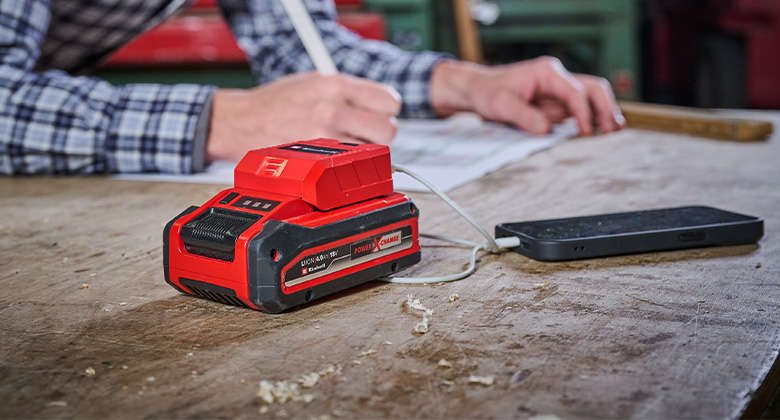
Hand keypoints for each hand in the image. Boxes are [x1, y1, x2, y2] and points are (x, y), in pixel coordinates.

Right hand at [206, 71, 400, 161]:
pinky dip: (346, 167)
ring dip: (363, 152)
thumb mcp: (314, 81)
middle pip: (388, 130)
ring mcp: (326, 139)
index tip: (380, 114)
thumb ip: (349, 90)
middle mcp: (334, 111)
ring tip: (343, 146)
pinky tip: (331, 159)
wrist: (243, 122)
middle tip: (364, 133)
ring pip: (372, 154)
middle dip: (379, 133)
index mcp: (336, 85)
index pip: (390, 101)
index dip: (387, 110)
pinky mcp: (317, 163)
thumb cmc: (276, 102)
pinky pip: (349, 169)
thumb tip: (379, 103)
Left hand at [429, 57, 624, 134]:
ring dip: (603, 112)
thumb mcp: (501, 105)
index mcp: (547, 72)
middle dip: (605, 108)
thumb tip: (547, 130)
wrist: (479, 90)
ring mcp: (558, 90)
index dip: (583, 113)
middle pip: (593, 88)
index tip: (587, 132)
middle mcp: (557, 78)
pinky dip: (590, 118)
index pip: (574, 92)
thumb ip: (524, 116)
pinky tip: (600, 132)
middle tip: (614, 130)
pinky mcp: (556, 102)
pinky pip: (578, 109)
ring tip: (615, 131)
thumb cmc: (488, 93)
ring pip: (591, 97)